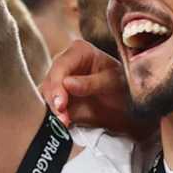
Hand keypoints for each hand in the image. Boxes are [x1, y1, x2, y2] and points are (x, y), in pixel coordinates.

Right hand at [39, 39, 156, 138]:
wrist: (125, 103)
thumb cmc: (122, 85)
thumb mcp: (112, 82)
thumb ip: (90, 83)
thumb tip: (66, 84)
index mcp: (79, 51)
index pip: (61, 66)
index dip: (58, 85)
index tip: (61, 104)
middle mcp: (65, 63)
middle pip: (50, 80)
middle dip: (54, 100)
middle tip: (62, 117)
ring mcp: (59, 80)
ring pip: (46, 93)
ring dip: (53, 109)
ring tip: (65, 122)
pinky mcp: (57, 96)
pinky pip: (49, 104)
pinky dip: (54, 114)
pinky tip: (63, 122)